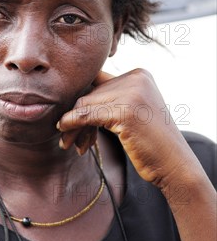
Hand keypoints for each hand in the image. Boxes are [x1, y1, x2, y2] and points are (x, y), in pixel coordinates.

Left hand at [57, 68, 194, 188]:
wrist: (175, 166)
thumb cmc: (150, 142)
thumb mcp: (133, 109)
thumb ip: (110, 97)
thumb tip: (73, 96)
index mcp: (139, 74)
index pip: (97, 80)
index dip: (82, 100)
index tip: (71, 119)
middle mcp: (136, 78)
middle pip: (90, 93)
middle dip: (76, 116)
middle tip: (68, 138)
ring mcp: (132, 93)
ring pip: (85, 104)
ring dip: (73, 125)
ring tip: (68, 142)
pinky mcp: (125, 111)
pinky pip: (87, 115)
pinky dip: (72, 124)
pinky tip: (65, 134)